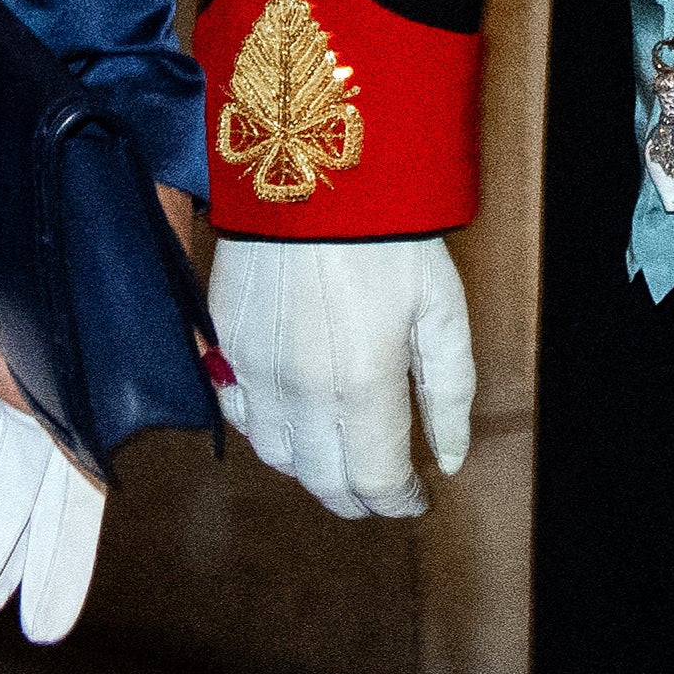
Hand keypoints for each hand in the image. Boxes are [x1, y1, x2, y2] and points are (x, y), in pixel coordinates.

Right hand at [209, 232, 473, 520]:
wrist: (313, 172)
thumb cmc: (388, 238)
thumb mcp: (443, 309)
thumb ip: (449, 392)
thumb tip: (450, 460)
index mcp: (361, 388)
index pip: (376, 482)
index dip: (400, 501)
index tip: (417, 496)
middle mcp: (300, 393)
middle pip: (323, 482)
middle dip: (357, 497)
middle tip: (380, 487)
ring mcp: (252, 372)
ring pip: (276, 456)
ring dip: (311, 467)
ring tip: (340, 449)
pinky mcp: (222, 345)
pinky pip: (238, 415)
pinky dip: (266, 429)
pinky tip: (291, 412)